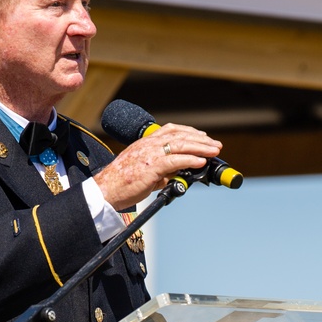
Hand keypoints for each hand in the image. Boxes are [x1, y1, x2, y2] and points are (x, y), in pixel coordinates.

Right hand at [93, 124, 221, 210]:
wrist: (105, 190)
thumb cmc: (120, 183)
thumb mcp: (143, 172)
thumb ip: (160, 172)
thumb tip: (176, 176)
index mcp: (144, 143)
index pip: (170, 130)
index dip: (188, 132)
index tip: (201, 136)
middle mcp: (148, 145)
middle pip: (179, 136)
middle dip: (200, 140)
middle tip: (216, 145)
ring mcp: (150, 154)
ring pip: (181, 145)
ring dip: (201, 148)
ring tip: (214, 151)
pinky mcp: (152, 166)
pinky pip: (175, 160)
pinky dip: (191, 160)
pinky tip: (201, 161)